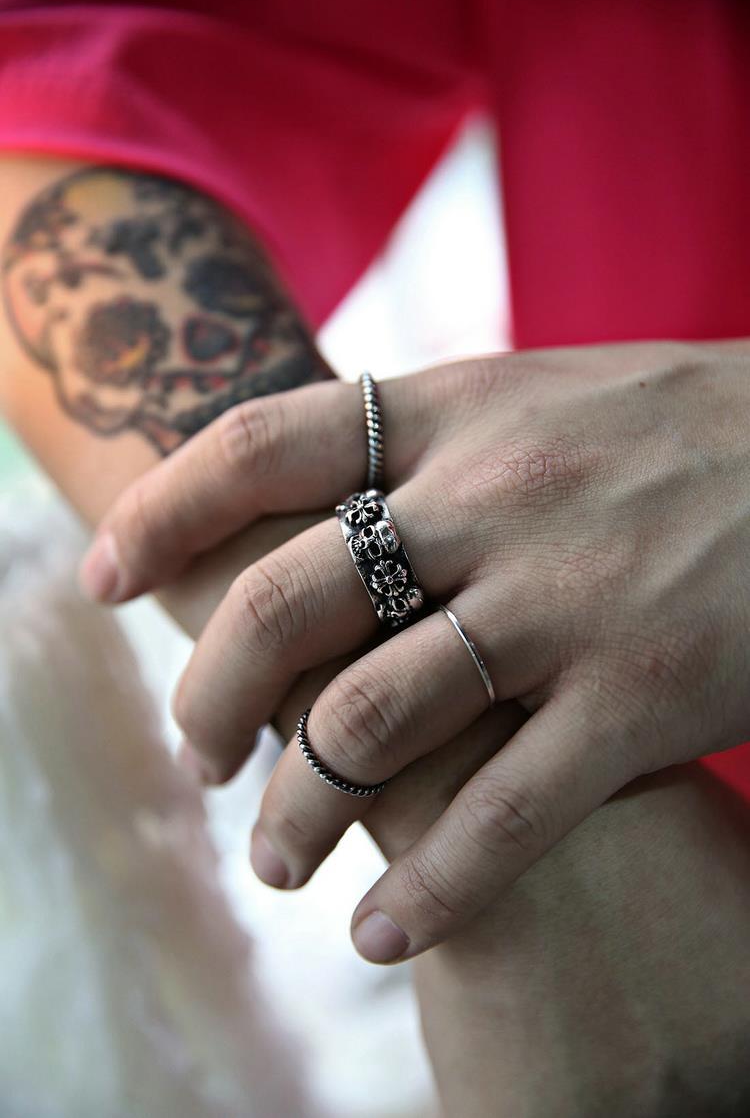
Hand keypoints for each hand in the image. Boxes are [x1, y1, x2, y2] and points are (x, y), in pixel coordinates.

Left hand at [80, 340, 749, 960]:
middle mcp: (491, 501)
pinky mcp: (641, 697)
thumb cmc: (674, 428)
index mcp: (456, 412)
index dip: (158, 513)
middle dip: (207, 698)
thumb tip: (310, 494)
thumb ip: (426, 442)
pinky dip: (428, 889)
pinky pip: (501, 815)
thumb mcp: (536, 395)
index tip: (103, 579)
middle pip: (280, 605)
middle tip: (198, 757)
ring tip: (274, 861)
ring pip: (367, 725)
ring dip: (295, 813)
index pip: (256, 446)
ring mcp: (563, 600)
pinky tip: (384, 931)